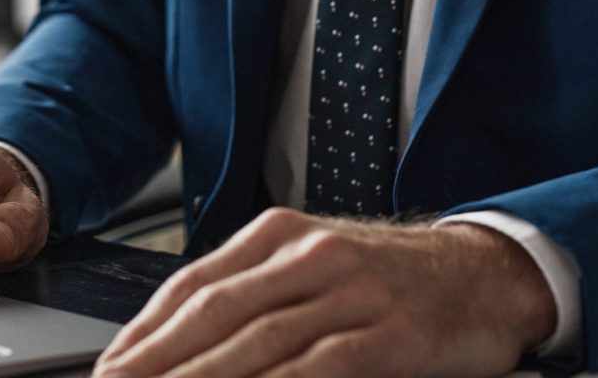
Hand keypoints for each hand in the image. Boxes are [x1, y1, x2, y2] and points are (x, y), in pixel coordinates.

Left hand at [94, 208, 554, 377]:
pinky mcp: (390, 334)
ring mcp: (352, 292)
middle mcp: (310, 255)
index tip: (108, 367)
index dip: (143, 331)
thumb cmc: (391, 277)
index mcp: (279, 234)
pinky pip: (319, 367)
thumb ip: (253, 294)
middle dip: (156, 360)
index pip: (192, 285)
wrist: (489, 271)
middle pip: (213, 313)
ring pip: (257, 342)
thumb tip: (178, 343)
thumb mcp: (314, 265)